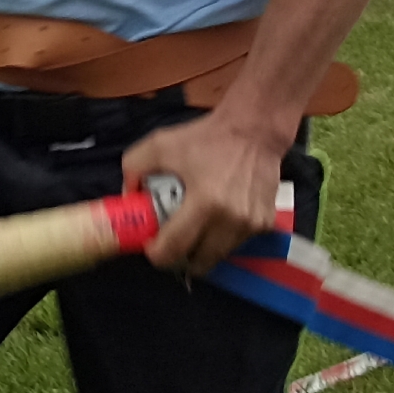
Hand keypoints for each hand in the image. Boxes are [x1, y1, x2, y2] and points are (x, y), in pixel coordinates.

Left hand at [121, 112, 286, 274]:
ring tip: (193, 228)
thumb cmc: (205, 138)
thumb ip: (134, 168)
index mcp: (204, 203)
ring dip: (203, 248)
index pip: (175, 248)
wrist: (254, 130)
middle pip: (199, 262)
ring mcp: (251, 225)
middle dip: (181, 257)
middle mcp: (230, 220)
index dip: (158, 254)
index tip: (151, 246)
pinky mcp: (264, 223)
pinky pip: (237, 243)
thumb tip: (129, 196)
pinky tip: (216, 218)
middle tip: (171, 241)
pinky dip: (223, 238)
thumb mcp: (159, 145)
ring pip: (219, 255)